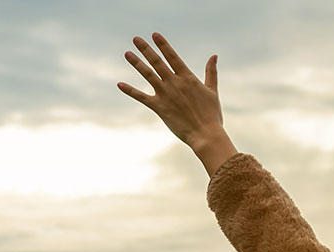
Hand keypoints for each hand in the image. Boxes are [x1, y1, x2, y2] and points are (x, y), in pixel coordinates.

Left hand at [119, 33, 237, 174]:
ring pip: (148, 75)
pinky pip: (142, 97)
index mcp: (188, 77)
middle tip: (136, 39)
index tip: (154, 35)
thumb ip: (211, 72)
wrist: (206, 134)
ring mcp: (166, 94)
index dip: (163, 45)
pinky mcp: (159, 107)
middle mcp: (175, 83)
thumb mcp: (212, 90)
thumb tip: (214, 56)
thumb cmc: (211, 114)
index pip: (173, 56)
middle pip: (157, 62)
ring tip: (127, 54)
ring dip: (137, 63)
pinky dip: (130, 91)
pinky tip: (120, 84)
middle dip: (146, 49)